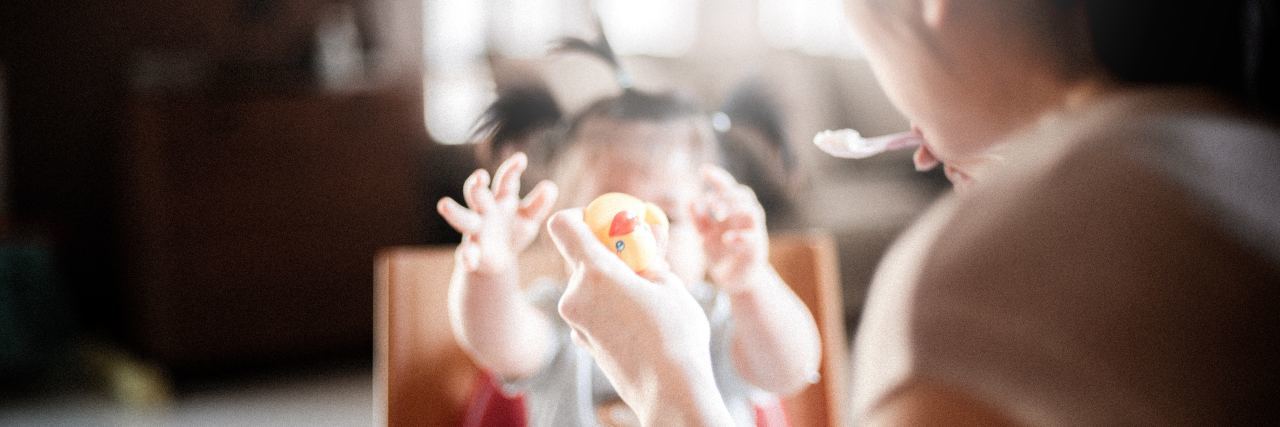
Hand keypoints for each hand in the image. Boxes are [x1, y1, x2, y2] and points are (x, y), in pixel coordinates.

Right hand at [437, 153, 557, 273]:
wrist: (499, 261)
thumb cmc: (514, 232)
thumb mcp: (529, 219)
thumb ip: (538, 204)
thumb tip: (551, 187)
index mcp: (501, 200)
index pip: (505, 181)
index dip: (512, 169)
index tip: (521, 159)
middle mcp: (485, 211)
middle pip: (477, 195)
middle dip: (477, 186)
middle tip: (479, 176)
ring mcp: (476, 231)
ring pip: (462, 218)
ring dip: (455, 212)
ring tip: (443, 204)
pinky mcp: (472, 252)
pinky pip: (466, 253)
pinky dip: (467, 256)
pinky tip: (469, 260)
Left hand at [546, 210, 731, 425]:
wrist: (670, 393)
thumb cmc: (676, 336)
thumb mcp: (670, 285)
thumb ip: (649, 257)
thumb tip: (645, 238)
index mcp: (596, 273)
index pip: (563, 225)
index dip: (581, 216)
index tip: (606, 223)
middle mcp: (575, 295)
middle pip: (578, 256)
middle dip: (606, 252)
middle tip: (638, 257)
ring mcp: (575, 322)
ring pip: (586, 285)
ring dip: (610, 281)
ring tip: (646, 293)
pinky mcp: (581, 342)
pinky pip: (590, 310)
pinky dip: (608, 305)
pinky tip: (638, 319)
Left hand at [692, 165, 769, 292]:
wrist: (736, 280)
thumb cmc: (721, 254)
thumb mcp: (705, 235)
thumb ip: (698, 220)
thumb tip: (690, 200)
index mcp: (733, 211)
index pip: (729, 188)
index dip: (718, 178)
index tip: (703, 171)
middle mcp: (745, 218)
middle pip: (743, 195)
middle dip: (726, 194)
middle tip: (709, 202)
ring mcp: (753, 232)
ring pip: (753, 211)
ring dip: (735, 209)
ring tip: (717, 215)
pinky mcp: (756, 250)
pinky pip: (752, 238)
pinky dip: (739, 236)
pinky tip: (726, 238)